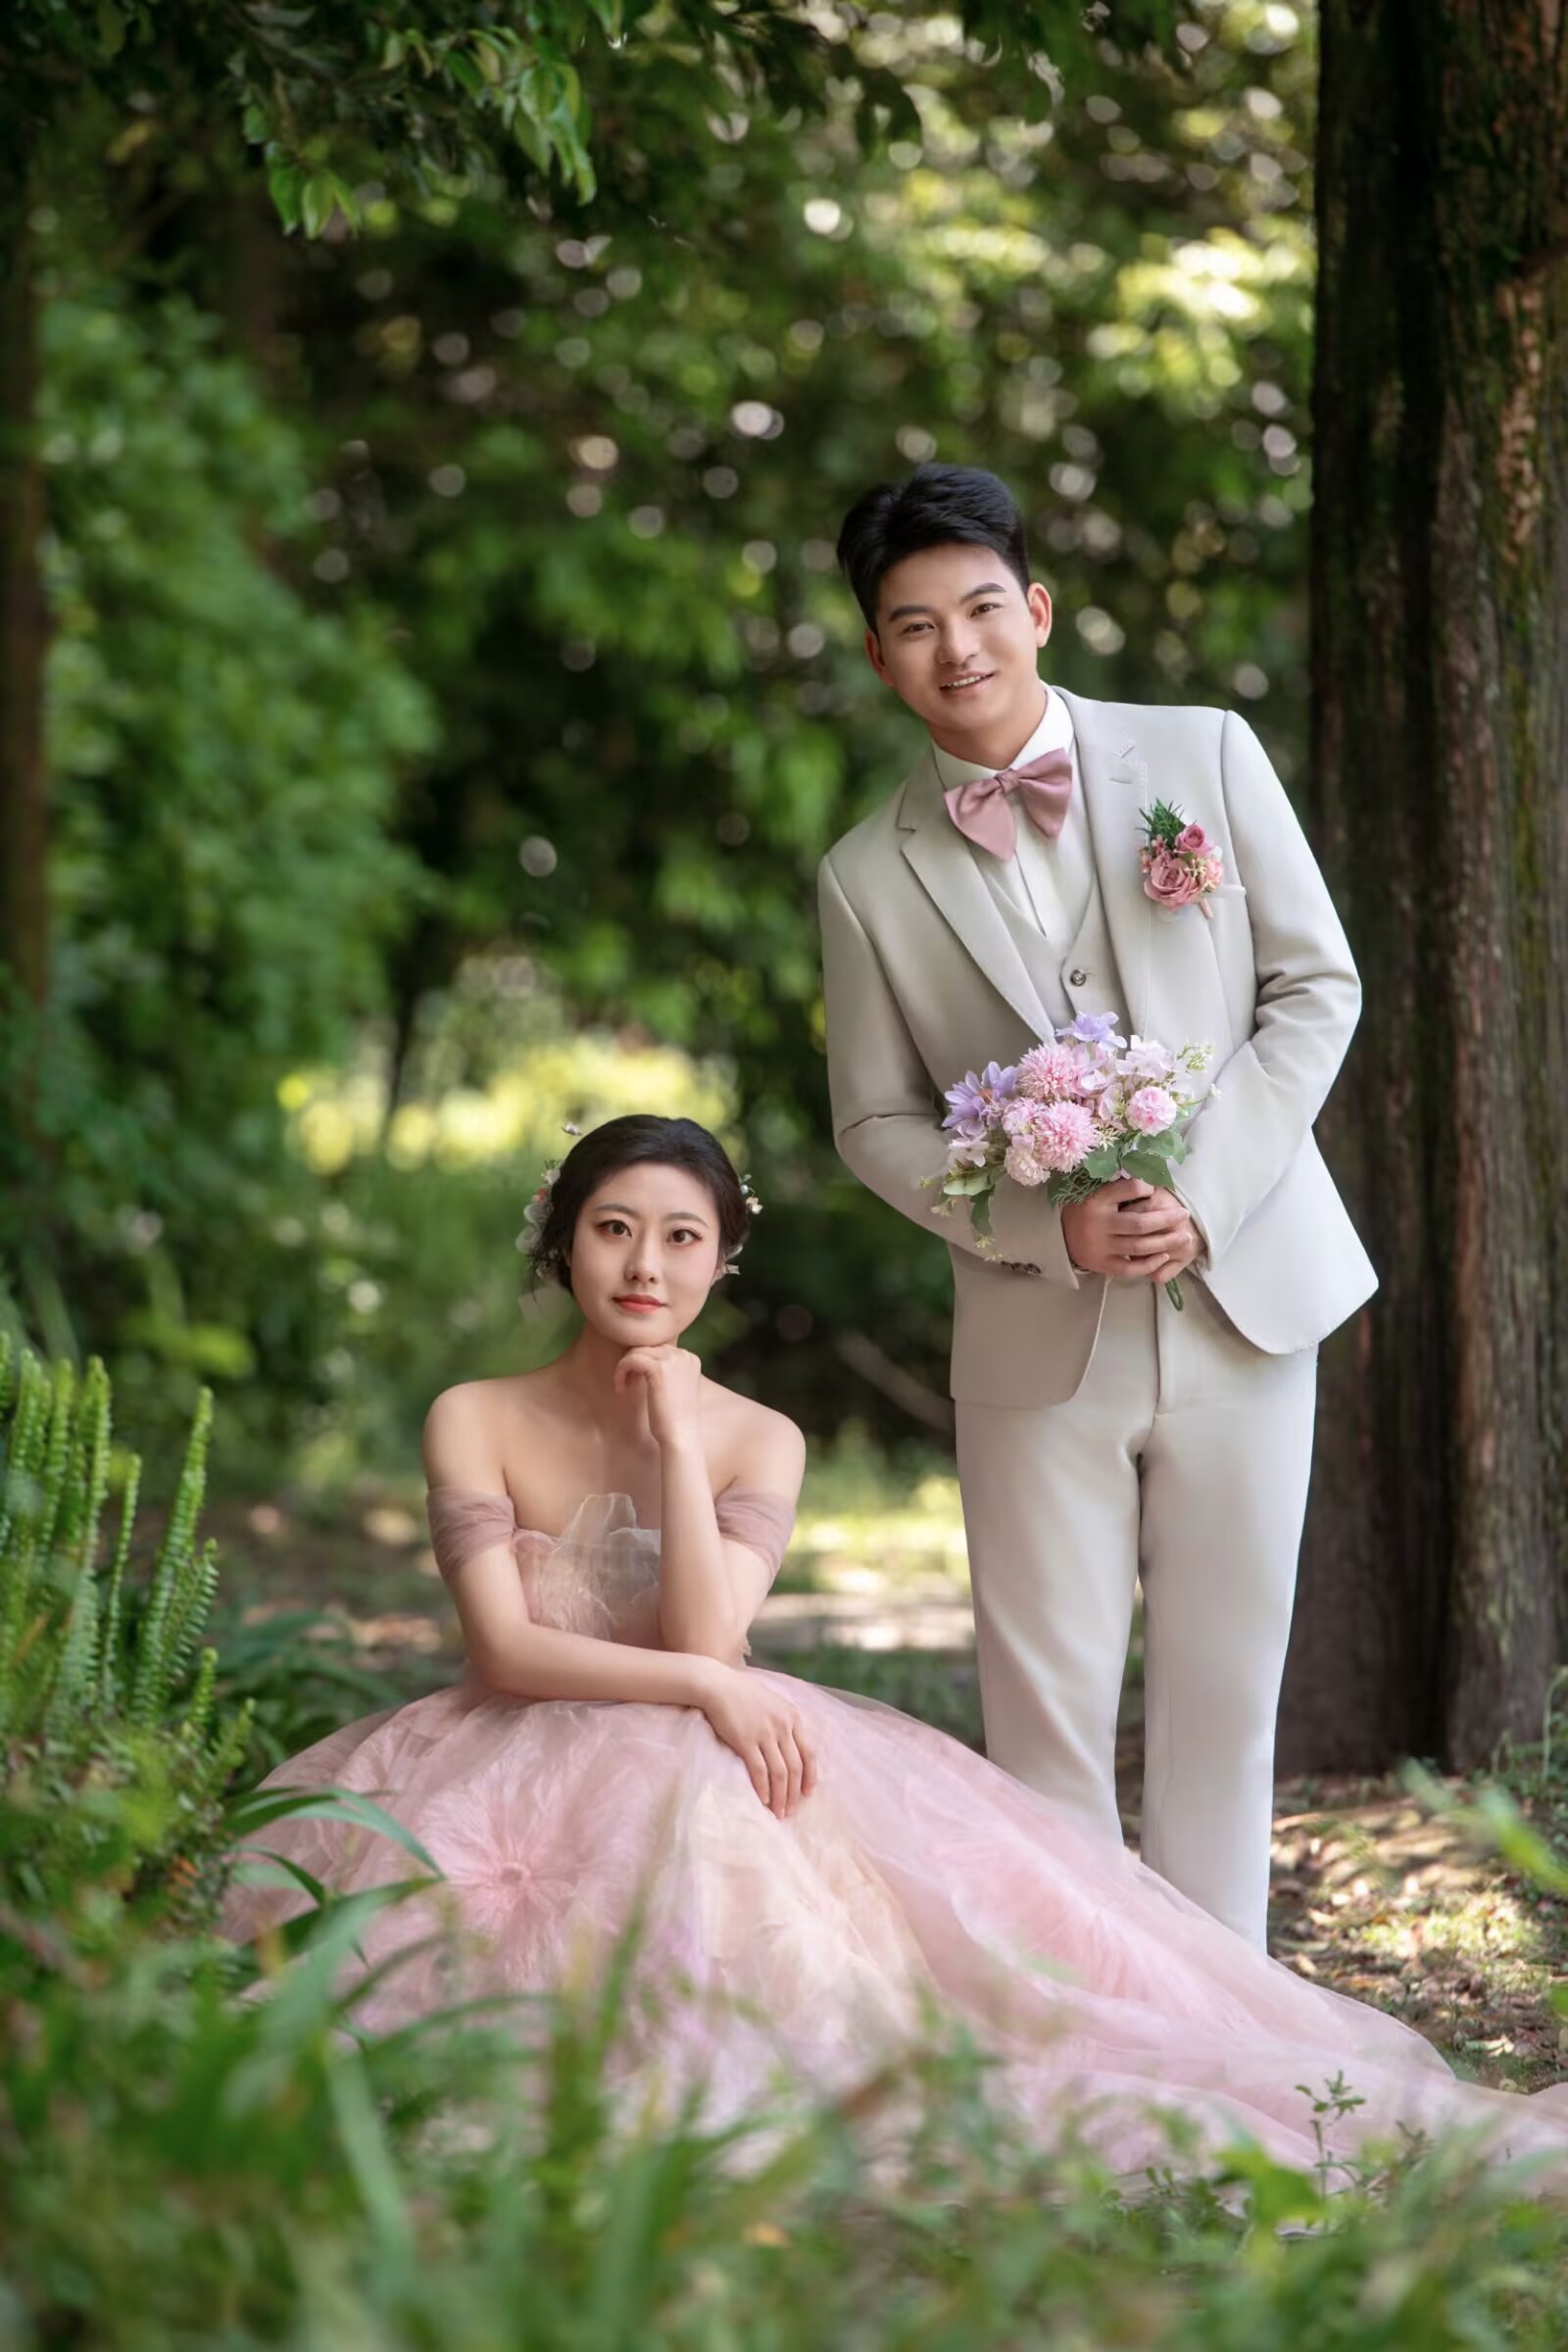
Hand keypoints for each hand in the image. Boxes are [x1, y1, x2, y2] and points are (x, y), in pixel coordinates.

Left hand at [613, 1343, 703, 1449]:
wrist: (680, 1436)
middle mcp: (684, 1355)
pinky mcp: (658, 1369)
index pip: (658, 1348)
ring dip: (624, 1367)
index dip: (642, 1362)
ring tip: (622, 1387)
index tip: (635, 1381)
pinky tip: (621, 1389)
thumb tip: (640, 1356)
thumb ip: (666, 1370)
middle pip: (646, 1347)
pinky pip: (631, 1359)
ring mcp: (672, 1360)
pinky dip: (620, 1372)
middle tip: (626, 1384)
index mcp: (689, 1358)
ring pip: (636, 1351)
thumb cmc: (674, 1418)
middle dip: (632, 1363)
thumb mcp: (675, 1387)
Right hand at [694, 1661, 816, 1818]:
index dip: (810, 1776)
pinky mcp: (746, 1740)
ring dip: (781, 1797)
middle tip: (791, 1810)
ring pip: (780, 1773)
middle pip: (796, 1767)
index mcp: (793, 1716)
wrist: (717, 1685)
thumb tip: (790, 1748)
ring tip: (778, 1812)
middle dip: (795, 1793)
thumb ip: (784, 1721)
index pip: (809, 1753)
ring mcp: (765, 1733)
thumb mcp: (773, 1702)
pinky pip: (759, 1771)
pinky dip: (764, 1789)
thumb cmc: (742, 1694)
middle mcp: (783, 1725)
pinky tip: (763, 1801)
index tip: (807, 1793)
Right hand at [1061, 1178, 1199, 1282]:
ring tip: (1184, 1236)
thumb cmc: (1085, 1209)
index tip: (1156, 1189)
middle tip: (1184, 1214)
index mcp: (1097, 1201)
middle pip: (1140, 1224)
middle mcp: (1098, 1225)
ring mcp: (1100, 1247)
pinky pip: (1129, 1268)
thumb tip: (1152, 1183)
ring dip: (1165, 1242)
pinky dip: (1148, 1264)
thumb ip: (1122, 1186)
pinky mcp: (1101, 1265)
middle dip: (1166, 1219)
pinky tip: (1164, 1256)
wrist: (1058, 1234)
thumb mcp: (1097, 1191)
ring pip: (1138, 1247)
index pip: (1128, 1189)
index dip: (1146, 1188)